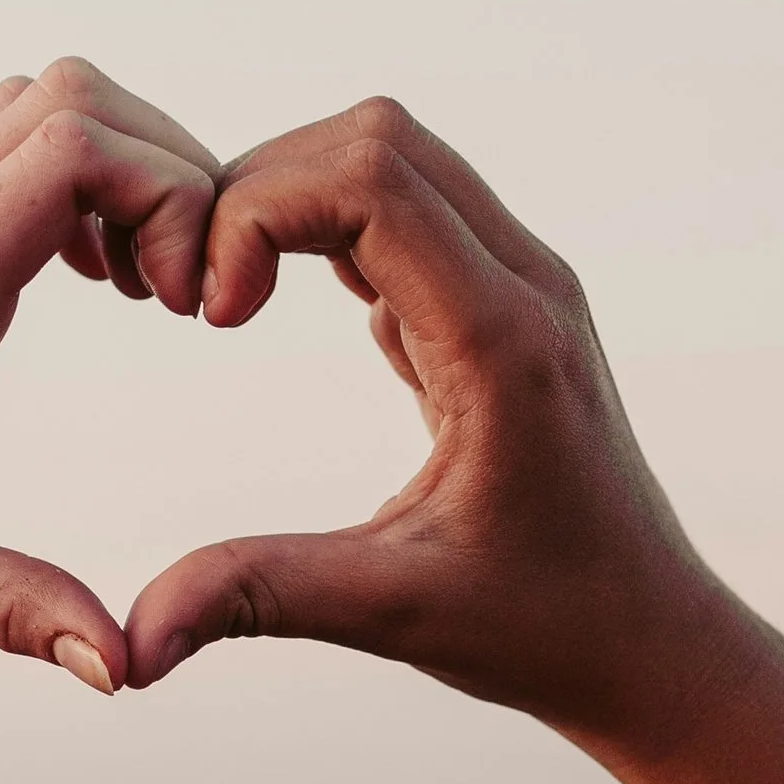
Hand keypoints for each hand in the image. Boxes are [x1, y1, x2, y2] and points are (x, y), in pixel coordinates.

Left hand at [0, 56, 218, 692]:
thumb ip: (2, 605)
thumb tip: (120, 668)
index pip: (66, 149)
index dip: (164, 191)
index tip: (186, 302)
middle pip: (64, 97)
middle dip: (164, 166)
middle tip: (184, 289)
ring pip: (26, 111)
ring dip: (115, 167)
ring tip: (141, 283)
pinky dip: (66, 190)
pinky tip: (76, 285)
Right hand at [124, 97, 726, 751]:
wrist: (648, 640)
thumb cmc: (543, 629)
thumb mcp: (393, 615)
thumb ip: (260, 597)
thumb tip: (134, 642)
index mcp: (502, 339)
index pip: (370, 178)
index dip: (260, 211)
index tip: (213, 313)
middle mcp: (524, 286)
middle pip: (377, 140)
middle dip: (262, 188)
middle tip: (202, 297)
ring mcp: (521, 287)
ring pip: (395, 160)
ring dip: (295, 199)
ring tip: (230, 295)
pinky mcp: (503, 306)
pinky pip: (410, 214)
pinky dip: (329, 231)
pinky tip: (283, 311)